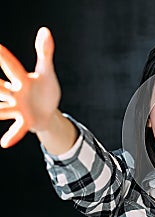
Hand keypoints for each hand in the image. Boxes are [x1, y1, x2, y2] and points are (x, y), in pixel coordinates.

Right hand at [0, 27, 60, 147]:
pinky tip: (4, 144)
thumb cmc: (45, 89)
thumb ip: (45, 53)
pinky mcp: (24, 121)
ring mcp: (17, 108)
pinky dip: (12, 135)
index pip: (11, 67)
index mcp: (22, 79)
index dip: (3, 57)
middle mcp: (15, 93)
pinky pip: (17, 128)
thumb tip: (45, 30)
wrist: (47, 110)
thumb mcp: (47, 72)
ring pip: (0, 109)